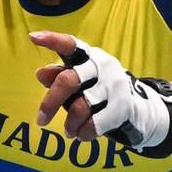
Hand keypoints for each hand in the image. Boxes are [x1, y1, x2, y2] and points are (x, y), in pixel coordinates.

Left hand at [29, 31, 171, 152]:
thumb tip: (40, 73)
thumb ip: (59, 76)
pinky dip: (83, 133)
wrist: (138, 108)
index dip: (52, 40)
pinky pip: (94, 124)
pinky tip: (81, 135)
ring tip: (68, 131)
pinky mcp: (122, 106)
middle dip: (50, 103)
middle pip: (68, 81)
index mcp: (88, 56)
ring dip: (70, 124)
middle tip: (40, 121)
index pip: (70, 44)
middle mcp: (102, 66)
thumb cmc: (97, 91)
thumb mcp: (79, 82)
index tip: (33, 37)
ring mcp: (114, 85)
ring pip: (80, 107)